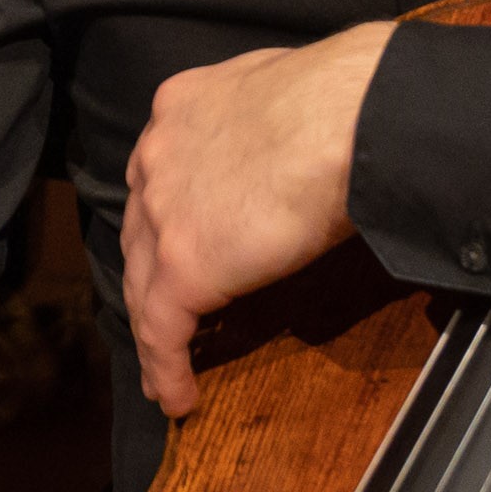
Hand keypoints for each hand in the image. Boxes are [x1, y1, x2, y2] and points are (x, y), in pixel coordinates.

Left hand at [121, 22, 395, 415]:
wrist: (347, 117)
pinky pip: (162, 330)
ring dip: (153, 328)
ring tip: (165, 370)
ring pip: (144, 283)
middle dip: (152, 271)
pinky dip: (166, 367)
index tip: (181, 242)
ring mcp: (163, 212)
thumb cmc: (344, 99)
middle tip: (166, 310)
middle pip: (144, 230)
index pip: (164, 176)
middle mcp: (157, 156)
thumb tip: (307, 142)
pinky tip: (178, 397)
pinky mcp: (182, 266)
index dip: (169, 217)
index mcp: (183, 108)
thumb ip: (274, 124)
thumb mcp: (290, 94)